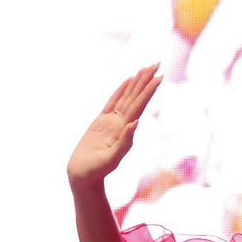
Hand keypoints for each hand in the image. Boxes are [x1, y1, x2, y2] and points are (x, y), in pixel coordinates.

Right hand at [66, 65, 161, 193]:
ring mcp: (111, 122)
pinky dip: (120, 91)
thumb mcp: (110, 159)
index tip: (159, 76)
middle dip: (146, 80)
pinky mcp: (101, 123)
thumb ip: (123, 143)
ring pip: (126, 97)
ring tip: (145, 69)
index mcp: (125, 130)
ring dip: (136, 83)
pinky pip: (112, 102)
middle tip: (157, 63)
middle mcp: (121, 124)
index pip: (139, 105)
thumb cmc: (95, 172)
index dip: (148, 90)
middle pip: (135, 97)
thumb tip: (135, 123)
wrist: (82, 178)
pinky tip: (127, 82)